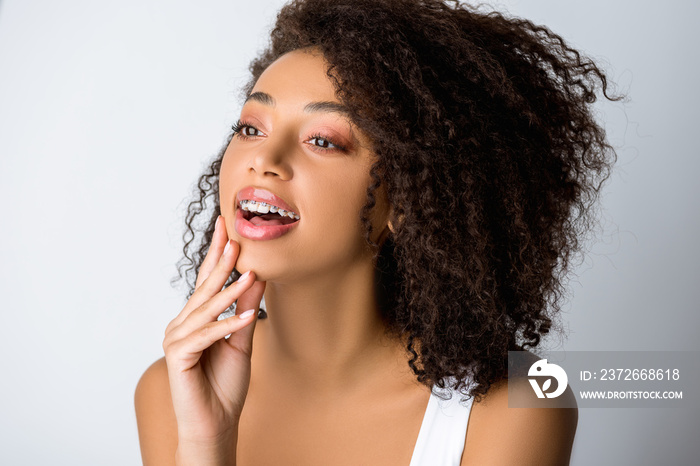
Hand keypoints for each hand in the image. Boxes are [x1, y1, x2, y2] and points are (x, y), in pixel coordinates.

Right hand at [163, 215, 264, 461]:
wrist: (216, 423)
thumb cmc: (225, 384)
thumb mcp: (242, 340)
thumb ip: (245, 309)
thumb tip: (255, 276)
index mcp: (195, 319)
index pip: (208, 281)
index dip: (218, 254)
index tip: (227, 227)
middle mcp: (182, 324)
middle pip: (204, 289)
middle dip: (220, 262)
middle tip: (234, 236)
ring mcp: (176, 339)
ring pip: (205, 309)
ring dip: (228, 291)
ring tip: (249, 272)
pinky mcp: (177, 356)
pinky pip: (205, 335)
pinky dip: (226, 325)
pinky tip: (246, 316)